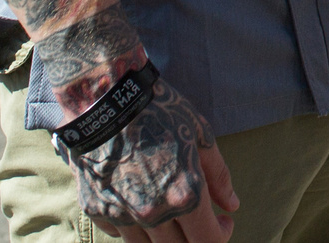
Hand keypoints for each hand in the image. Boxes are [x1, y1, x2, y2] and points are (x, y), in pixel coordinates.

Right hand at [73, 77, 239, 242]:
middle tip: (201, 220)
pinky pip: (121, 233)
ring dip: (166, 236)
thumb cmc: (161, 112)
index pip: (208, 242)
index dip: (221, 236)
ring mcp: (122, 215)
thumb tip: (231, 206)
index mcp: (184, 195)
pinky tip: (142, 202)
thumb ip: (218, 177)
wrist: (106, 100)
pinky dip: (136, 226)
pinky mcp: (97, 210)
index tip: (224, 223)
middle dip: (196, 238)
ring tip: (172, 213)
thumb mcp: (201, 136)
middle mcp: (152, 213)